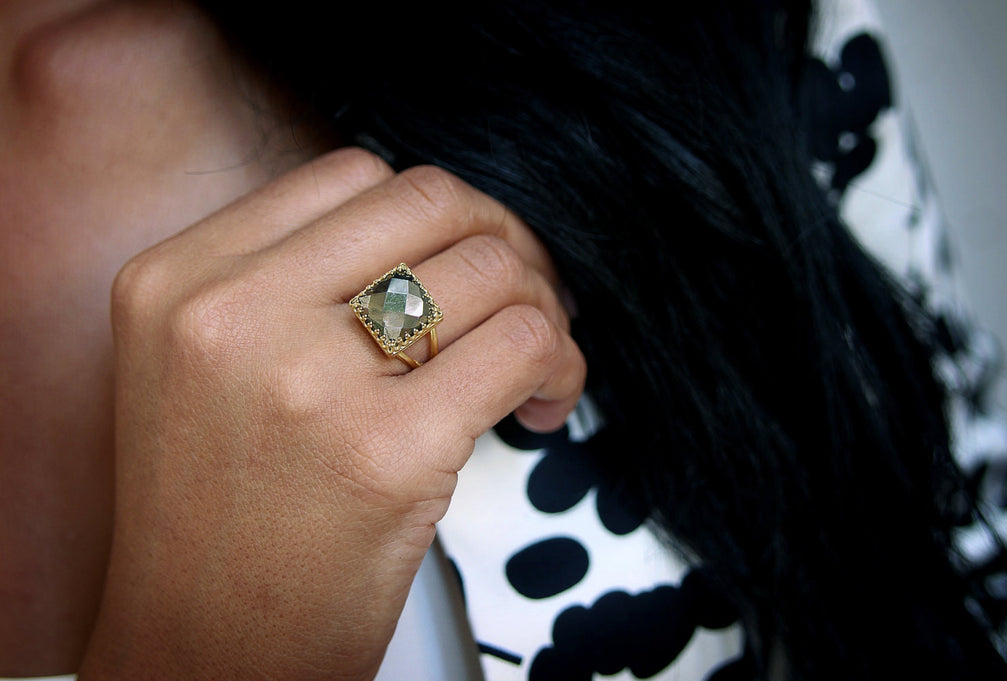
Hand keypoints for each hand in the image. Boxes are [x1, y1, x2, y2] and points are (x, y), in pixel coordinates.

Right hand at [79, 149, 585, 679]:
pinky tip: (538, 407)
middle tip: (526, 299)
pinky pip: (521, 345)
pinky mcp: (386, 451)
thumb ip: (296, 284)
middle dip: (504, 242)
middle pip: (432, 203)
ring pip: (489, 268)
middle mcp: (231, 314)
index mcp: (180, 280)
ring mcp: (306, 381)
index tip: (468, 258)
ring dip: (542, 310)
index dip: (438, 214)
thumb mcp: (208, 367)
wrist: (199, 651)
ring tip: (535, 366)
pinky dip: (557, 365)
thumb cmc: (223, 519)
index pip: (355, 177)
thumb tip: (446, 237)